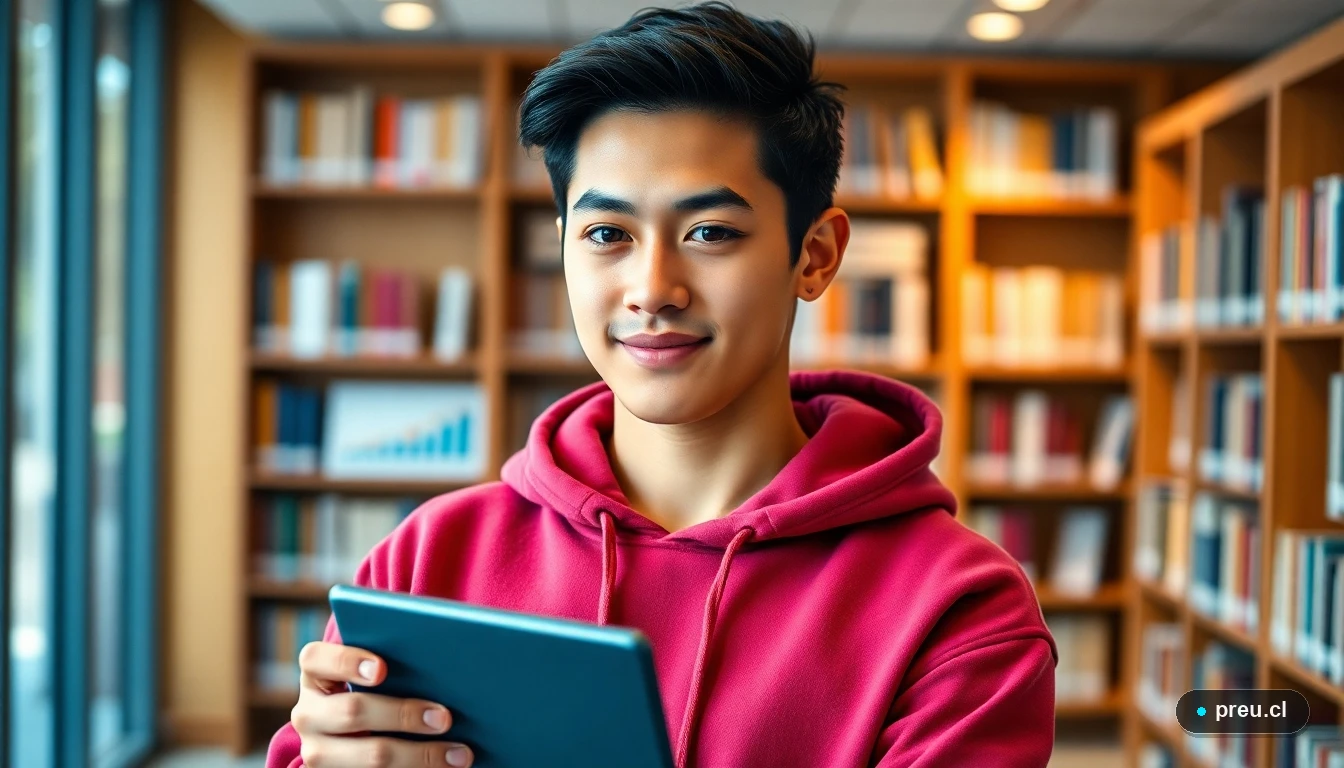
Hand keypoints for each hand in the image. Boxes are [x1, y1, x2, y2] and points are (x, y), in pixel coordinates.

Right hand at [292, 641, 473, 766]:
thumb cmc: (377, 689)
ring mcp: (317, 752)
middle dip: (404, 715)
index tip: (382, 669)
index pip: (316, 659)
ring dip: (420, 756)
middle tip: (446, 718)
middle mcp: (308, 713)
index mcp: (315, 674)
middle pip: (353, 711)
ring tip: (459, 754)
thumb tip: (445, 660)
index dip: (348, 661)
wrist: (351, 736)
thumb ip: (395, 661)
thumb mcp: (373, 672)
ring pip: (371, 756)